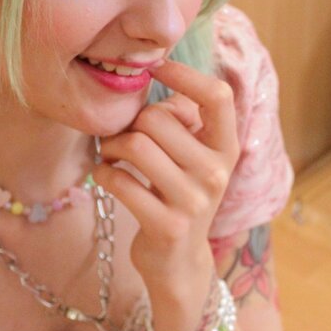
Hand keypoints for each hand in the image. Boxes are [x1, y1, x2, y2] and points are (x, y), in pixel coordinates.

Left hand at [93, 59, 240, 299]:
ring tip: (110, 156)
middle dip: (128, 124)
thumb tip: (162, 80)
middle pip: (157, 119)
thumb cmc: (178, 195)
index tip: (157, 68)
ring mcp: (193, 201)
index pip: (218, 96)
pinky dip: (103, 174)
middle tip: (120, 138)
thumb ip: (184, 120)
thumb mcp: (193, 158)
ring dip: (111, 147)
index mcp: (226, 148)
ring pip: (136, 146)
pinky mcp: (167, 225)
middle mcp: (216, 172)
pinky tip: (106, 178)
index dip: (185, 75)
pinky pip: (119, 181)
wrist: (179, 262)